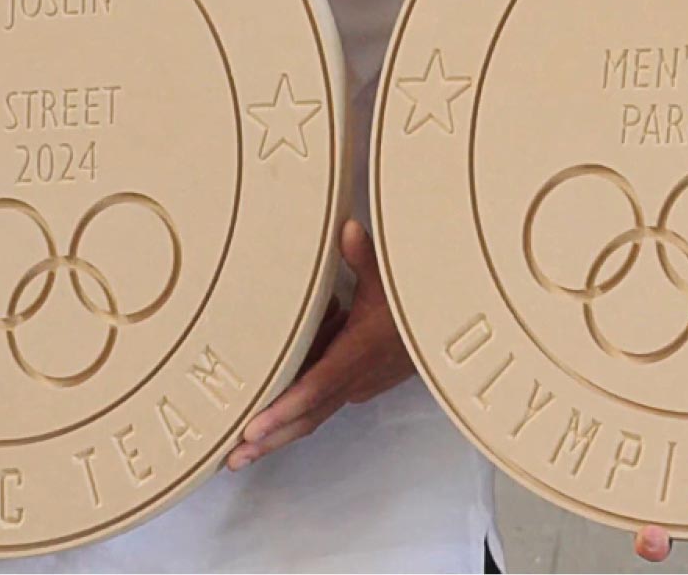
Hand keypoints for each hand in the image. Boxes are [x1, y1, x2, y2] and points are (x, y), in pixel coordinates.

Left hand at [225, 221, 415, 467]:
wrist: (453, 328)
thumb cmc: (419, 303)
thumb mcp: (391, 277)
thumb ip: (364, 256)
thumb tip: (346, 229)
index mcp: (359, 353)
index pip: (315, 388)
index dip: (283, 409)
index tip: (254, 427)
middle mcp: (356, 377)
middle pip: (307, 416)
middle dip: (270, 439)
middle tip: (234, 458)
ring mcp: (358, 384)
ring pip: (312, 414)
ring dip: (279, 432)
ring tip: (243, 450)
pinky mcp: (359, 383)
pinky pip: (321, 399)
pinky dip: (295, 409)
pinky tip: (273, 407)